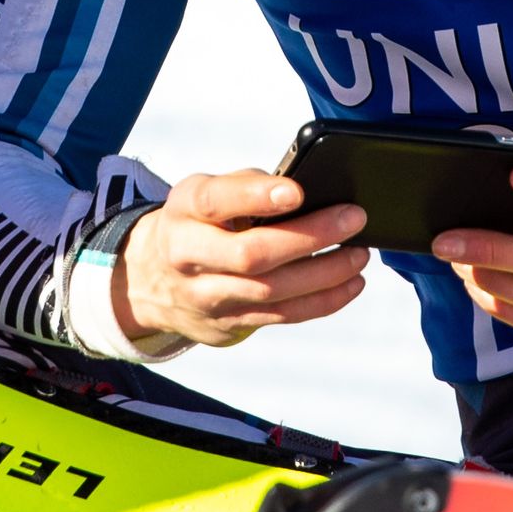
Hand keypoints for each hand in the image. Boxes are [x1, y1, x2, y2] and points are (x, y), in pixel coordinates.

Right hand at [113, 168, 371, 348]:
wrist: (154, 279)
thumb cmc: (198, 223)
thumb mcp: (206, 192)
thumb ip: (246, 187)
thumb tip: (307, 194)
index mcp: (184, 211)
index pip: (217, 201)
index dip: (256, 196)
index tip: (298, 191)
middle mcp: (189, 256)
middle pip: (252, 254)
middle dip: (310, 236)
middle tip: (353, 218)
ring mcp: (207, 297)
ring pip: (272, 291)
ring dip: (325, 273)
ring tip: (359, 253)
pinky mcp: (228, 324)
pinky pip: (282, 317)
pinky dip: (323, 301)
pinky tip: (351, 283)